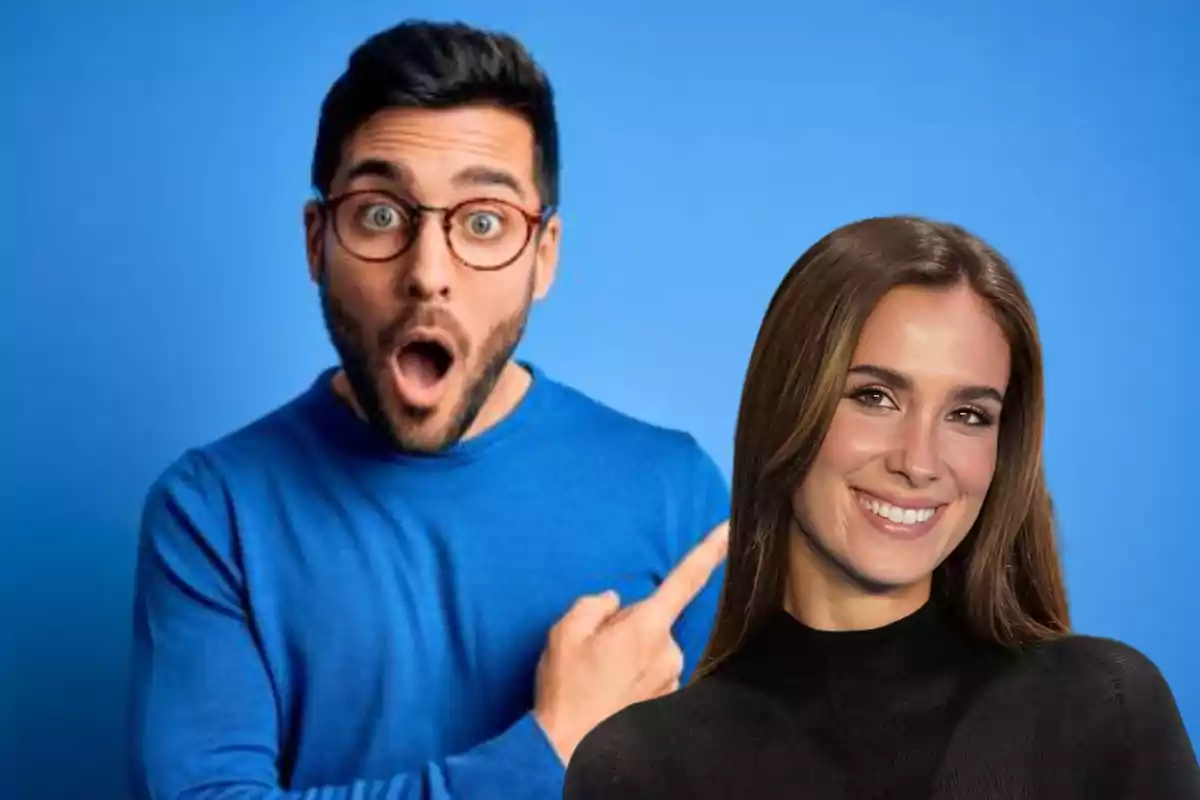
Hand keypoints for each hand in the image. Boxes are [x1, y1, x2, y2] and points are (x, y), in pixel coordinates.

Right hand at [532, 520, 729, 764]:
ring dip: (631, 653)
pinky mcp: (667, 700)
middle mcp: (668, 650)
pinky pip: (653, 673)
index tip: (730, 529)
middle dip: (630, 625)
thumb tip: (615, 601)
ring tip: (599, 675)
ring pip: (653, 649)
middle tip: (596, 649)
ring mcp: (670, 678)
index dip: (709, 552)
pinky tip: (610, 691)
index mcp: (645, 627)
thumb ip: (594, 605)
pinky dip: (634, 676)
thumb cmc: (566, 688)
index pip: (684, 581)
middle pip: (654, 620)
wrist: (566, 748)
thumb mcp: (565, 632)